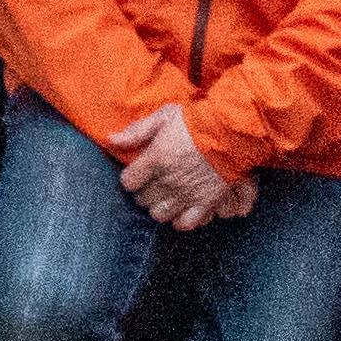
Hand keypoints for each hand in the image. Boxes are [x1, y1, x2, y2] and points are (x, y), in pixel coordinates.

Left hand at [113, 104, 239, 232]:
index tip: (137, 174)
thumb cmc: (195, 121)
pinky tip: (181, 211)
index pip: (129, 182)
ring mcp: (186, 193)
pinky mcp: (205, 202)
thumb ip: (137, 131)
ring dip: (159, 208)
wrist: (229, 132)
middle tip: (151, 185)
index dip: (131, 179)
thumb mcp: (164, 116)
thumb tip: (111, 140)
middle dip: (144, 193)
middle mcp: (168, 180)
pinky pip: (186, 223)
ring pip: (160, 214)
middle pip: (143, 200)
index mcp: (156, 159)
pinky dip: (181, 220)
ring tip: (165, 198)